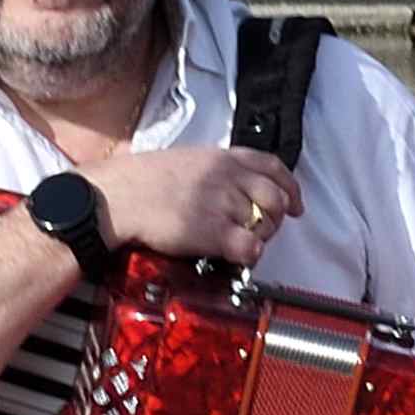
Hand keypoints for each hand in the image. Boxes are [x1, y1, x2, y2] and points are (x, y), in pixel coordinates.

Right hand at [89, 145, 301, 269]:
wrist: (120, 197)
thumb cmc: (142, 181)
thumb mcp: (186, 160)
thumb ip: (214, 170)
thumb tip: (232, 186)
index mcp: (222, 157)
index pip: (273, 166)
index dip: (290, 187)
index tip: (295, 204)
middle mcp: (228, 177)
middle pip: (276, 197)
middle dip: (276, 218)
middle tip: (263, 230)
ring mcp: (222, 204)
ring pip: (266, 223)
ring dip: (260, 237)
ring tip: (240, 242)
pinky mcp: (214, 232)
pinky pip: (251, 247)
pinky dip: (250, 255)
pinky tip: (235, 256)